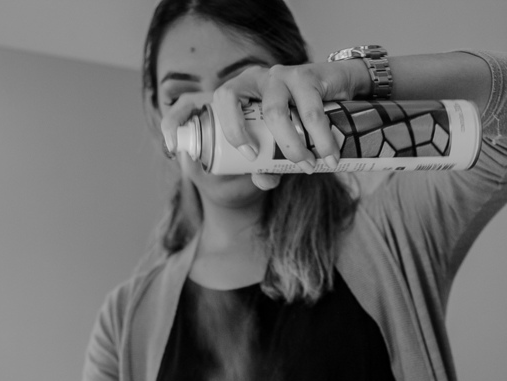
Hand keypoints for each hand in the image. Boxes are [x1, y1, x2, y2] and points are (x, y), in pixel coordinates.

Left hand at [161, 61, 364, 190]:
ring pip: (273, 109)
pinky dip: (319, 136)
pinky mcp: (305, 76)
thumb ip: (265, 169)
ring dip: (290, 143)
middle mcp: (249, 82)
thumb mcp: (274, 155)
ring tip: (307, 166)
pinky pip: (308, 108)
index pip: (190, 102)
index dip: (174, 120)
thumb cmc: (294, 130)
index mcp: (231, 100)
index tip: (170, 147)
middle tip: (252, 157)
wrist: (336, 102)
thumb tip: (264, 179)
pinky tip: (328, 153)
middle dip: (234, 130)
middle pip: (225, 96)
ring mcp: (276, 76)